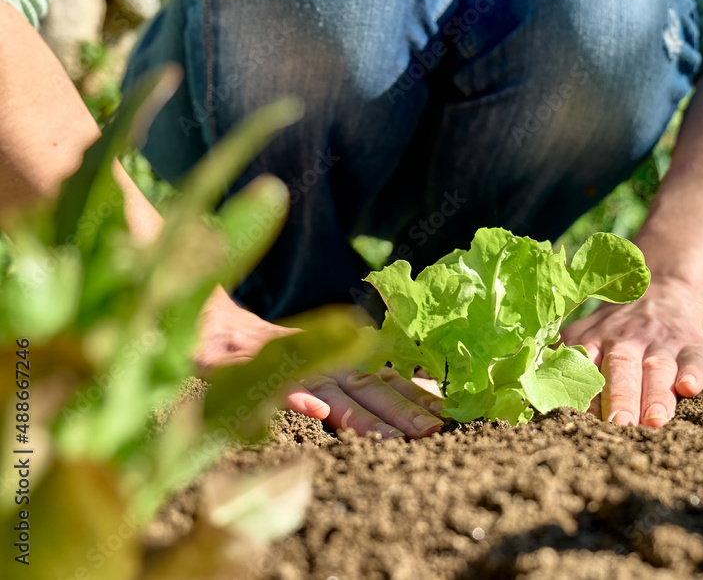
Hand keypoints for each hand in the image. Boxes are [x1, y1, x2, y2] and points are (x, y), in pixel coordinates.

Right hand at [196, 286, 444, 438]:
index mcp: (329, 362)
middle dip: (397, 411)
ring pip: (321, 388)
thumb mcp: (307, 356)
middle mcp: (310, 360)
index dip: (411, 398)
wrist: (203, 317)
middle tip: (431, 433)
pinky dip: (288, 394)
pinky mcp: (232, 364)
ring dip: (355, 414)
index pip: (379, 381)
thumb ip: (349, 378)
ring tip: (386, 438)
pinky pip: (259, 380)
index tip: (446, 419)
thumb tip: (406, 391)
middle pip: (360, 386)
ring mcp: (274, 362)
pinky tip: (312, 409)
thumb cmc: (262, 346)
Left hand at [560, 278, 702, 426]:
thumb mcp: (584, 335)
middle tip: (620, 425)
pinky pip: (695, 357)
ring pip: (658, 367)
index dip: (585, 398)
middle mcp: (626, 341)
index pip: (586, 372)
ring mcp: (661, 342)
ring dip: (656, 394)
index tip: (581, 423)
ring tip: (655, 420)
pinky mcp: (692, 344)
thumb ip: (562, 362)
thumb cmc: (615, 333)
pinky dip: (694, 372)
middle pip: (621, 369)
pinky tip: (690, 387)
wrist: (661, 291)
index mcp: (594, 342)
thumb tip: (527, 397)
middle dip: (620, 399)